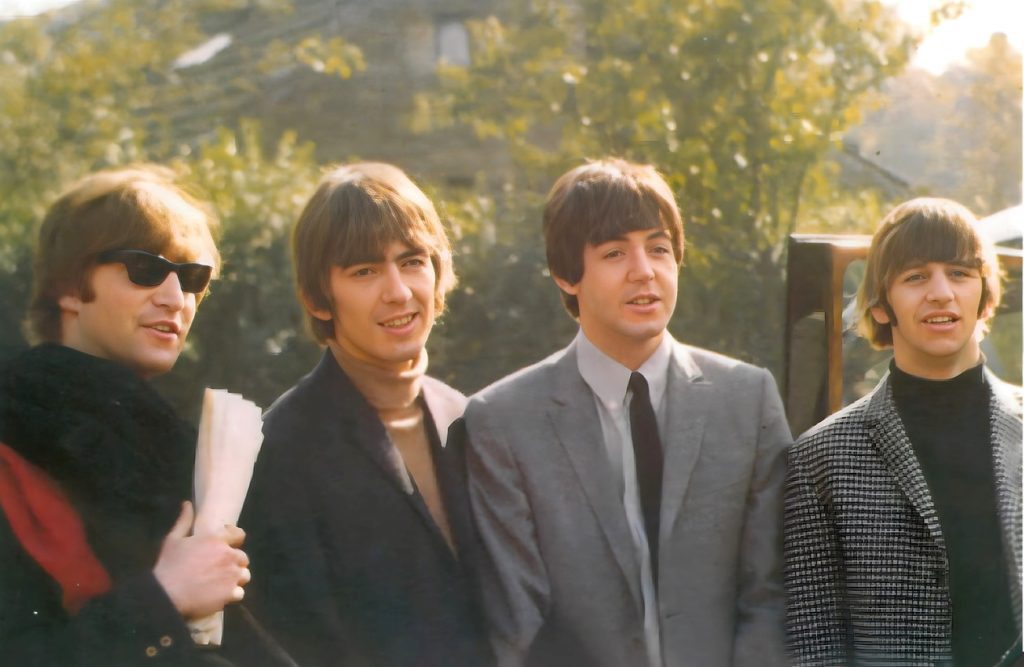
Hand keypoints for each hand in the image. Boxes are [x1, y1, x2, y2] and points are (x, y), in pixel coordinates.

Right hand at [153, 501, 250, 619]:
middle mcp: (228, 555)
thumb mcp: (173, 540)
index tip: (228, 545)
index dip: (235, 539)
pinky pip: (239, 593)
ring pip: (244, 575)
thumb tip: (187, 504)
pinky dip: (231, 594)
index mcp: (216, 539)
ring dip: (235, 578)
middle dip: (233, 562)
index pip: (239, 535)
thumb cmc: (168, 565)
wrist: (165, 595)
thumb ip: (184, 521)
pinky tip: (219, 595)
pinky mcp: (230, 593)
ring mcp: (231, 575)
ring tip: (221, 582)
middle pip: (242, 558)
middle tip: (219, 568)